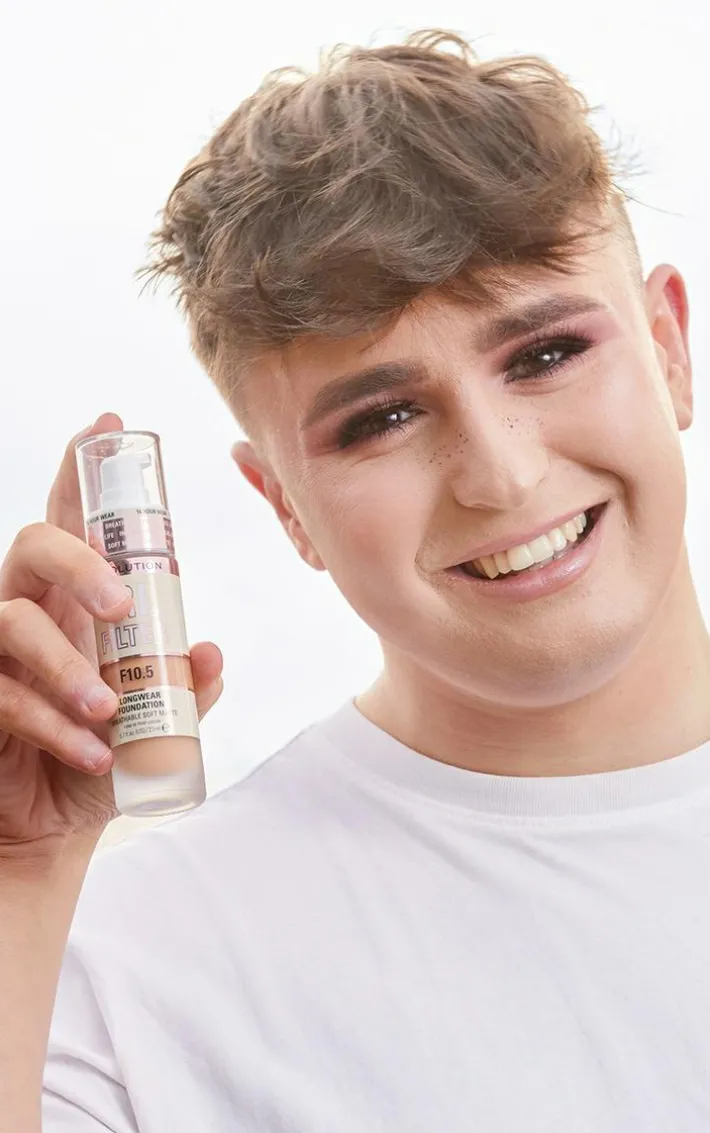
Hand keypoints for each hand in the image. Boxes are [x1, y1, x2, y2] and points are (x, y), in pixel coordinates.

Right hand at [0, 413, 222, 852]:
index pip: (73, 521)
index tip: (106, 422)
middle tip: (122, 604)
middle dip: (79, 563)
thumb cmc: (101, 752)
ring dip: (66, 665)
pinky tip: (91, 753)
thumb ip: (185, 687)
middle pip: (33, 544)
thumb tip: (213, 652)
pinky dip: (53, 724)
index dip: (81, 470)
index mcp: (74, 600)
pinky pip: (4, 695)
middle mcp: (29, 609)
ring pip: (12, 621)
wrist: (55, 820)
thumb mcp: (157, 721)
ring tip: (109, 707)